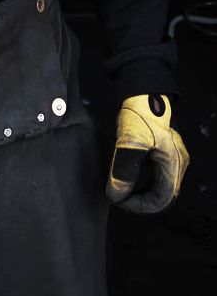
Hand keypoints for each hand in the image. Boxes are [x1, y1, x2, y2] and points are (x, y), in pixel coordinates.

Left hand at [106, 94, 189, 213]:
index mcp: (173, 164)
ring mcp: (173, 156)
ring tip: (121, 186)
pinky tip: (127, 174)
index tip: (118, 198)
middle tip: (118, 194)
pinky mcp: (164, 150)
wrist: (143, 89)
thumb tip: (117, 195)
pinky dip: (142, 180)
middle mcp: (177, 163)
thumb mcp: (129, 141)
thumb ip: (123, 170)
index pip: (161, 200)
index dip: (138, 205)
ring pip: (159, 186)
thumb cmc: (139, 112)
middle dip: (139, 200)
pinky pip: (156, 175)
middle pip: (162, 196)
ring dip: (140, 191)